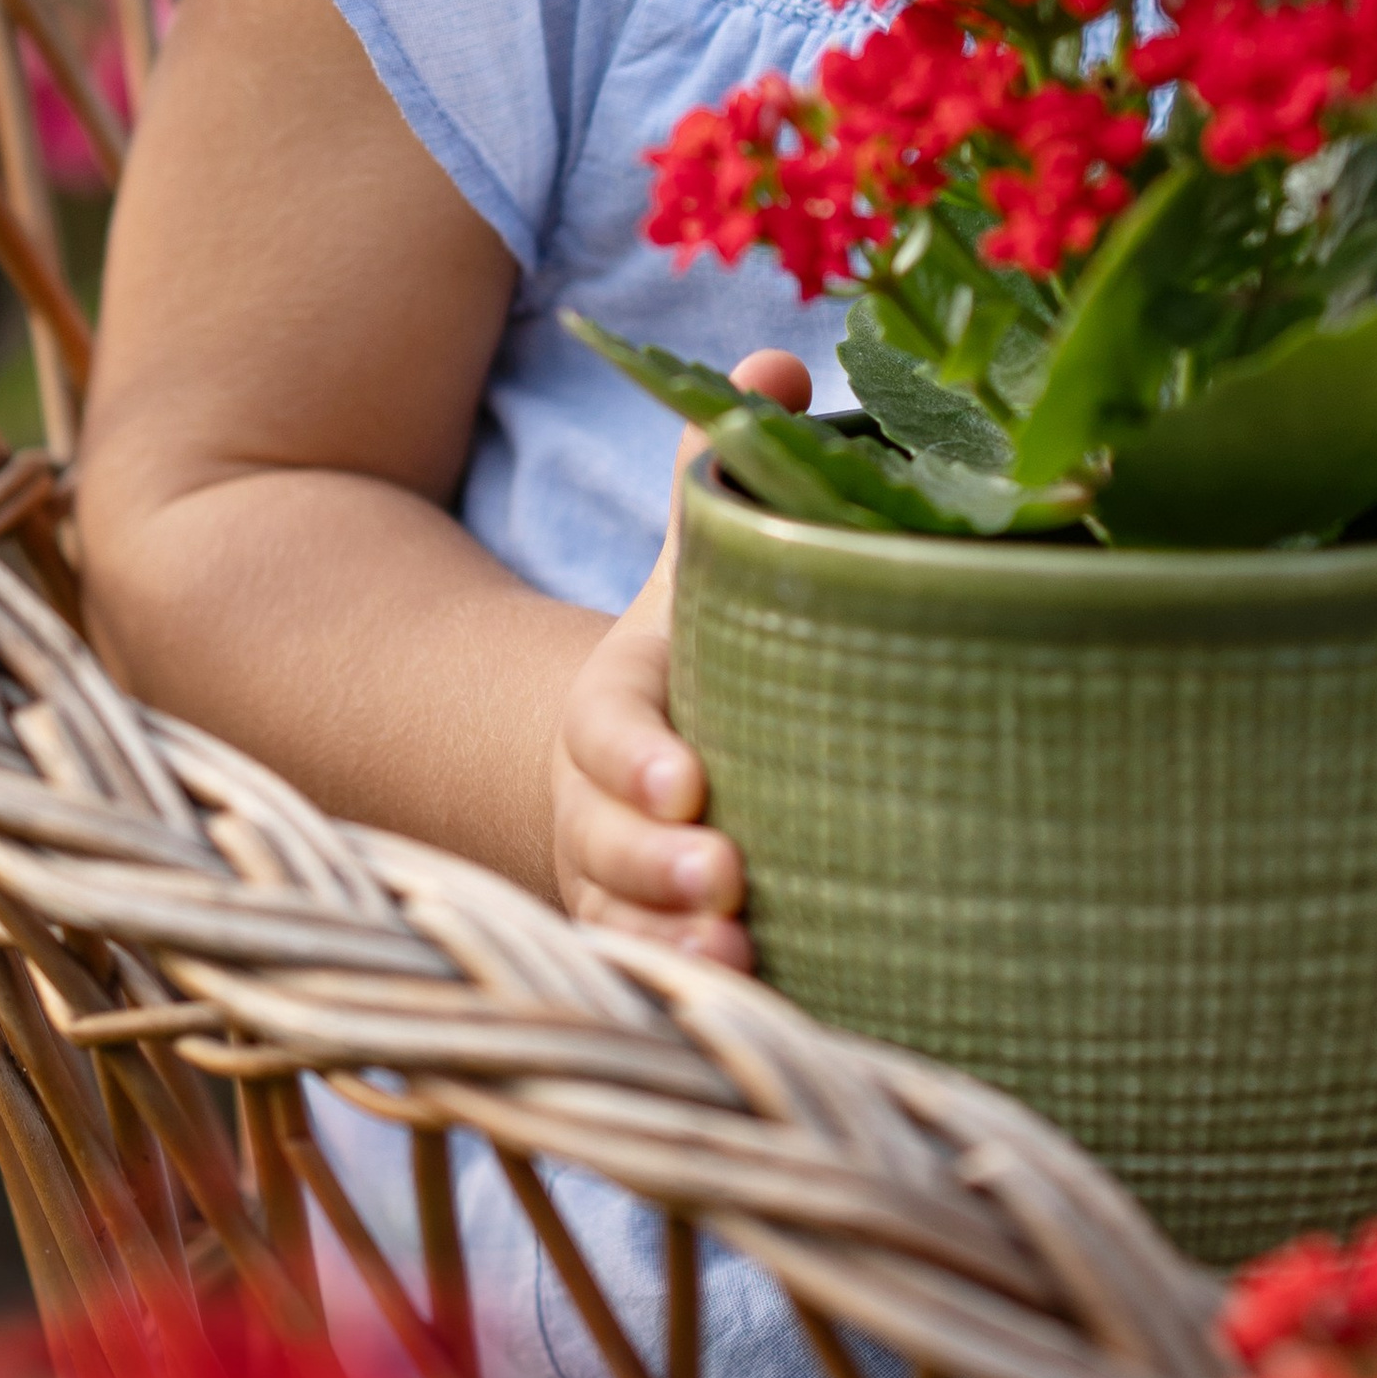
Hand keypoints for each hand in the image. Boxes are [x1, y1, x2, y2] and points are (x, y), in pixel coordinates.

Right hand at [549, 348, 809, 965]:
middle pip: (604, 838)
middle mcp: (597, 802)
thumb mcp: (701, 563)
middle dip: (655, 863)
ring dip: (671, 949)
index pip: (606, 726)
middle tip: (726, 878)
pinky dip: (687, 1005)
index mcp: (614, 700)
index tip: (691, 781)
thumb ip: (725, 470)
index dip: (638, 758)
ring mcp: (611, 886)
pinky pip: (649, 988)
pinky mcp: (642, 951)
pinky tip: (753, 1017)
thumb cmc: (696, 650)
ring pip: (620, 928)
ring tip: (738, 960)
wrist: (638, 762)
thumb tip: (779, 360)